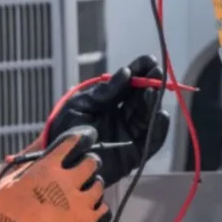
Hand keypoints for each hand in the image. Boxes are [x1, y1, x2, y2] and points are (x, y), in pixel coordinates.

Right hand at [0, 126, 110, 221]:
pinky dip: (97, 206)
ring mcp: (80, 202)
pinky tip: (91, 208)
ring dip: (93, 184)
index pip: (69, 145)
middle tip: (86, 166)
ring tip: (88, 188)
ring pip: (98, 185)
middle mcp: (68, 181)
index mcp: (47, 169)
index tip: (78, 140)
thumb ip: (26, 173)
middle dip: (89, 162)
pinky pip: (101, 208)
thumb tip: (35, 165)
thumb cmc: (5, 221)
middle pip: (90, 163)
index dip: (75, 141)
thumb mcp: (9, 188)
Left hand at [35, 55, 170, 187]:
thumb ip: (103, 92)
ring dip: (152, 102)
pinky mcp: (134, 154)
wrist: (60, 161)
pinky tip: (161, 114)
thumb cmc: (65, 131)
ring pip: (147, 116)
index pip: (128, 84)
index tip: (149, 60)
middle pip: (141, 98)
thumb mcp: (80, 105)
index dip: (140, 72)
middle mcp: (121, 116)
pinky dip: (159, 128)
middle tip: (156, 72)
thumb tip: (126, 73)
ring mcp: (128, 134)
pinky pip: (152, 140)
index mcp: (108, 102)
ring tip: (152, 90)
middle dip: (150, 83)